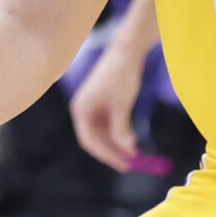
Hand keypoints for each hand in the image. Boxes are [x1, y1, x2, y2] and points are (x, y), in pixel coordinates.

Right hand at [69, 43, 144, 172]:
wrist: (126, 52)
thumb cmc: (121, 76)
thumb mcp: (122, 105)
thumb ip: (121, 129)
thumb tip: (127, 150)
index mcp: (81, 110)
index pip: (89, 140)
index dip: (105, 155)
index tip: (121, 164)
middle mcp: (83, 110)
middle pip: (94, 139)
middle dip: (111, 152)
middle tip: (128, 164)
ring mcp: (92, 107)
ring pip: (102, 133)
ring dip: (116, 144)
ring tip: (134, 153)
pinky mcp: (101, 104)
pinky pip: (108, 125)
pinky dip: (119, 133)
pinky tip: (131, 139)